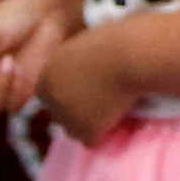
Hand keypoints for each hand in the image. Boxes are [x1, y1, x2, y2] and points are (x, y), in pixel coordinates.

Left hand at [34, 24, 143, 146]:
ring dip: (89, 123)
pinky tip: (119, 116)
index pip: (50, 94)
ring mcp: (66, 115)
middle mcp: (51, 96)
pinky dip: (105, 132)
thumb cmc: (117, 40)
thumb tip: (83, 67)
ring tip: (113, 109)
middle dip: (77, 110)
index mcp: (47, 73)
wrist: (132, 54)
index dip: (71, 92)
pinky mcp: (86, 130)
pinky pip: (92, 140)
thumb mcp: (85, 44)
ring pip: (73, 130)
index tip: (91, 87)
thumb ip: (76, 61)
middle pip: (58, 114)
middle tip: (103, 99)